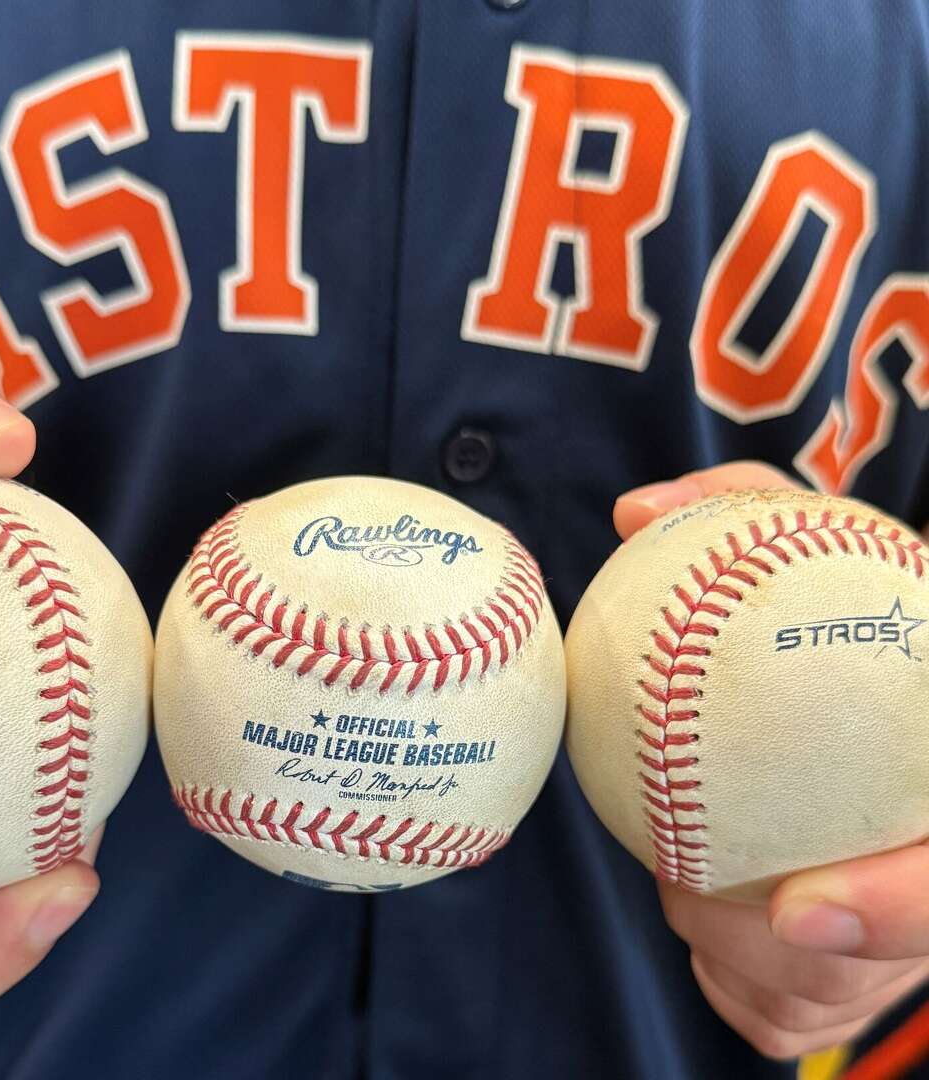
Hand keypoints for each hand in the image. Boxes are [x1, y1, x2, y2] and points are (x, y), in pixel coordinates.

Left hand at [615, 461, 928, 1058]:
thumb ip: (742, 505)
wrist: (895, 700)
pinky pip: (791, 1022)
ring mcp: (911, 948)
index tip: (799, 904)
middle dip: (762, 943)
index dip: (897, 909)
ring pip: (822, 1003)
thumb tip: (634, 511)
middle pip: (877, 966)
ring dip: (735, 962)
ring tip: (684, 883)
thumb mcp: (824, 536)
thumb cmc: (861, 609)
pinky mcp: (868, 983)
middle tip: (683, 876)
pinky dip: (736, 987)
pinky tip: (705, 924)